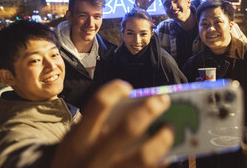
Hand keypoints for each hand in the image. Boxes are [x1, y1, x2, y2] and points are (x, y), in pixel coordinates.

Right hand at [52, 80, 173, 167]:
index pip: (98, 105)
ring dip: (162, 139)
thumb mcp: (77, 143)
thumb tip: (140, 107)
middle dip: (149, 110)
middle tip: (163, 99)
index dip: (114, 91)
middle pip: (128, 128)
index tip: (127, 87)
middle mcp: (93, 157)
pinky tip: (166, 154)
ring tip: (169, 127)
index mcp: (78, 140)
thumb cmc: (77, 161)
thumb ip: (99, 127)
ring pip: (144, 156)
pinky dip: (161, 161)